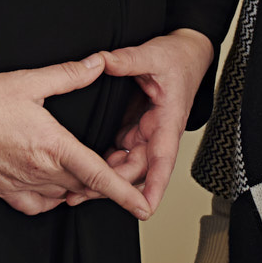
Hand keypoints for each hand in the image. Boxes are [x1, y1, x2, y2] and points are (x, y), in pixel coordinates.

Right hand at [0, 55, 150, 217]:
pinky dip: (52, 199)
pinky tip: (54, 187)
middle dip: (105, 182)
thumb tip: (97, 63)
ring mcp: (23, 185)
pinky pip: (38, 206)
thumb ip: (69, 75)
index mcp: (53, 146)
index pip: (99, 176)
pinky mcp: (5, 192)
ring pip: (65, 196)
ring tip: (85, 172)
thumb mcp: (29, 81)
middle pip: (86, 187)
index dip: (126, 194)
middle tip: (116, 167)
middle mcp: (41, 171)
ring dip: (79, 188)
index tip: (144, 207)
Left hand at [98, 27, 213, 217]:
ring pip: (126, 163)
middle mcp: (156, 131)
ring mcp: (144, 131)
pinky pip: (118, 150)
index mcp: (167, 120)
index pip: (162, 160)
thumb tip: (101, 60)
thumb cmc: (178, 58)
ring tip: (75, 188)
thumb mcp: (152, 55)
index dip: (154, 186)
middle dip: (113, 186)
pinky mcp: (134, 126)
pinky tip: (81, 166)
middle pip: (136, 168)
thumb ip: (127, 59)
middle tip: (81, 194)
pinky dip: (102, 161)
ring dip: (104, 176)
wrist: (186, 53)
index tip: (145, 208)